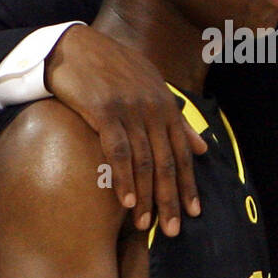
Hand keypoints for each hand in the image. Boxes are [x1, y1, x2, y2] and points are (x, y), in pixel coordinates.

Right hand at [45, 25, 206, 236]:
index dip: (189, 184)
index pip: (182, 153)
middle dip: (171, 199)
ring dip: (147, 197)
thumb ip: (178, 119)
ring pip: (144, 162)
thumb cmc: (112, 67)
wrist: (73, 46)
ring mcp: (130, 111)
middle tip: (173, 231)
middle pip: (167, 162)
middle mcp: (152, 109)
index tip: (194, 212)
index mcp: (166, 106)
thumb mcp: (151, 86)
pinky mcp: (105, 111)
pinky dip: (124, 178)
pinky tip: (126, 201)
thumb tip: (203, 147)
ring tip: (146, 225)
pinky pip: (118, 151)